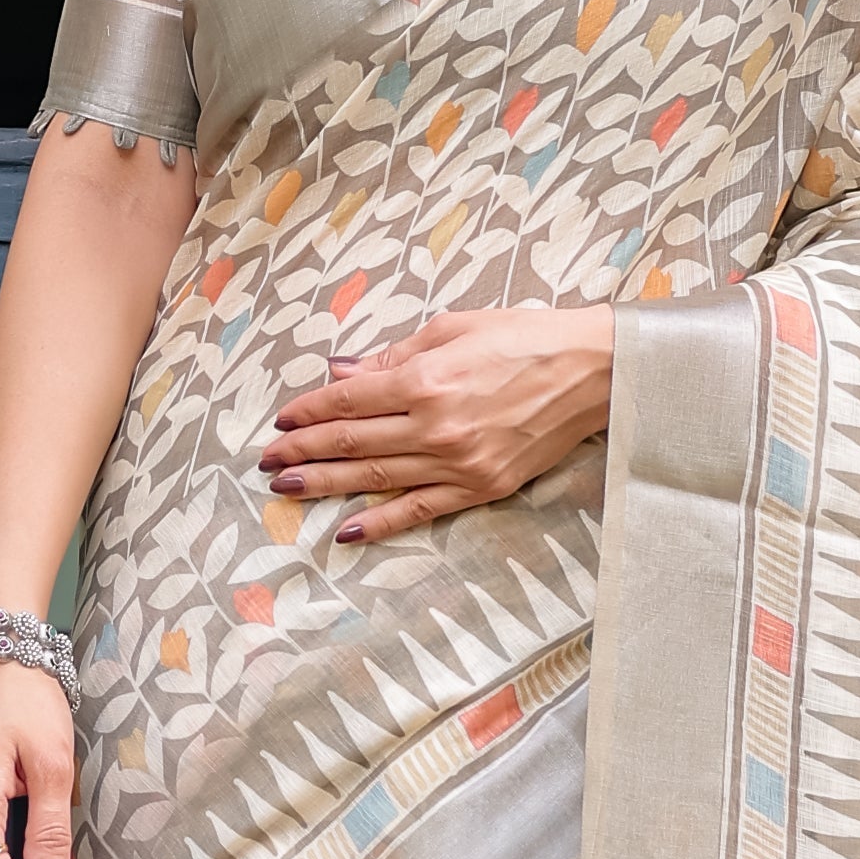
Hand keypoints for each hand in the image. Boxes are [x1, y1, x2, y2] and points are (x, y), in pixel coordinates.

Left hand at [260, 304, 617, 545]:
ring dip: (326, 485)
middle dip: (303, 451)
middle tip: (267, 462)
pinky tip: (346, 530)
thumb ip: (394, 356)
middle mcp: (435, 426)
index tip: (282, 419)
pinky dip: (380, 522)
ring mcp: (458, 462)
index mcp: (426, 379)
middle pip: (353, 443)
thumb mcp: (453, 328)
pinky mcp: (481, 487)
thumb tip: (342, 372)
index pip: (349, 400)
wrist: (592, 372)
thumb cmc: (524, 337)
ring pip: (376, 478)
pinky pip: (419, 509)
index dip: (309, 411)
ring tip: (287, 489)